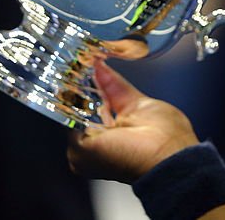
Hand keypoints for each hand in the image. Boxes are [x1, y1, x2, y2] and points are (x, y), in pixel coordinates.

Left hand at [67, 61, 199, 182]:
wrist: (165, 152)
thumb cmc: (126, 159)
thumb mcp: (83, 151)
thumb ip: (72, 124)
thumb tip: (68, 103)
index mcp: (91, 153)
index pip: (73, 124)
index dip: (67, 107)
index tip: (59, 90)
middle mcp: (107, 136)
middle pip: (88, 108)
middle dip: (79, 93)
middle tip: (67, 75)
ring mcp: (122, 119)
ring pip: (103, 95)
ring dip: (92, 81)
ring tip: (80, 65)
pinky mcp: (136, 105)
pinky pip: (117, 87)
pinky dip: (106, 75)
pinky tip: (96, 64)